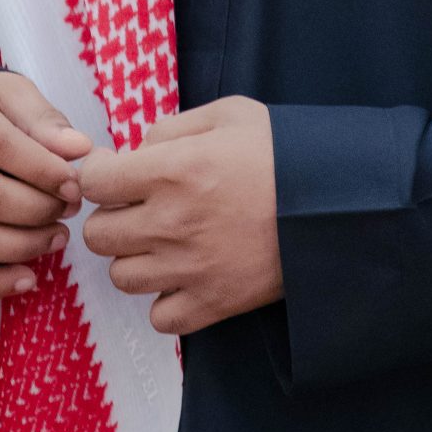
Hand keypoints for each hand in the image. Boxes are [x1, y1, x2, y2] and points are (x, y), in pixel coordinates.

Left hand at [80, 95, 282, 337]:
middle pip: (97, 235)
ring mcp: (190, 269)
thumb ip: (173, 127)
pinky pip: (160, 317)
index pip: (93, 182)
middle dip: (111, 217)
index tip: (116, 173)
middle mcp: (171, 222)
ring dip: (135, 258)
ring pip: (122, 277)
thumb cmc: (284, 152)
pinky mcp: (214, 303)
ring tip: (163, 242)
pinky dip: (165, 301)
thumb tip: (137, 150)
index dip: (99, 174)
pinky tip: (184, 277)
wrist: (338, 205)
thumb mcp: (230, 114)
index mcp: (172, 170)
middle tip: (138, 208)